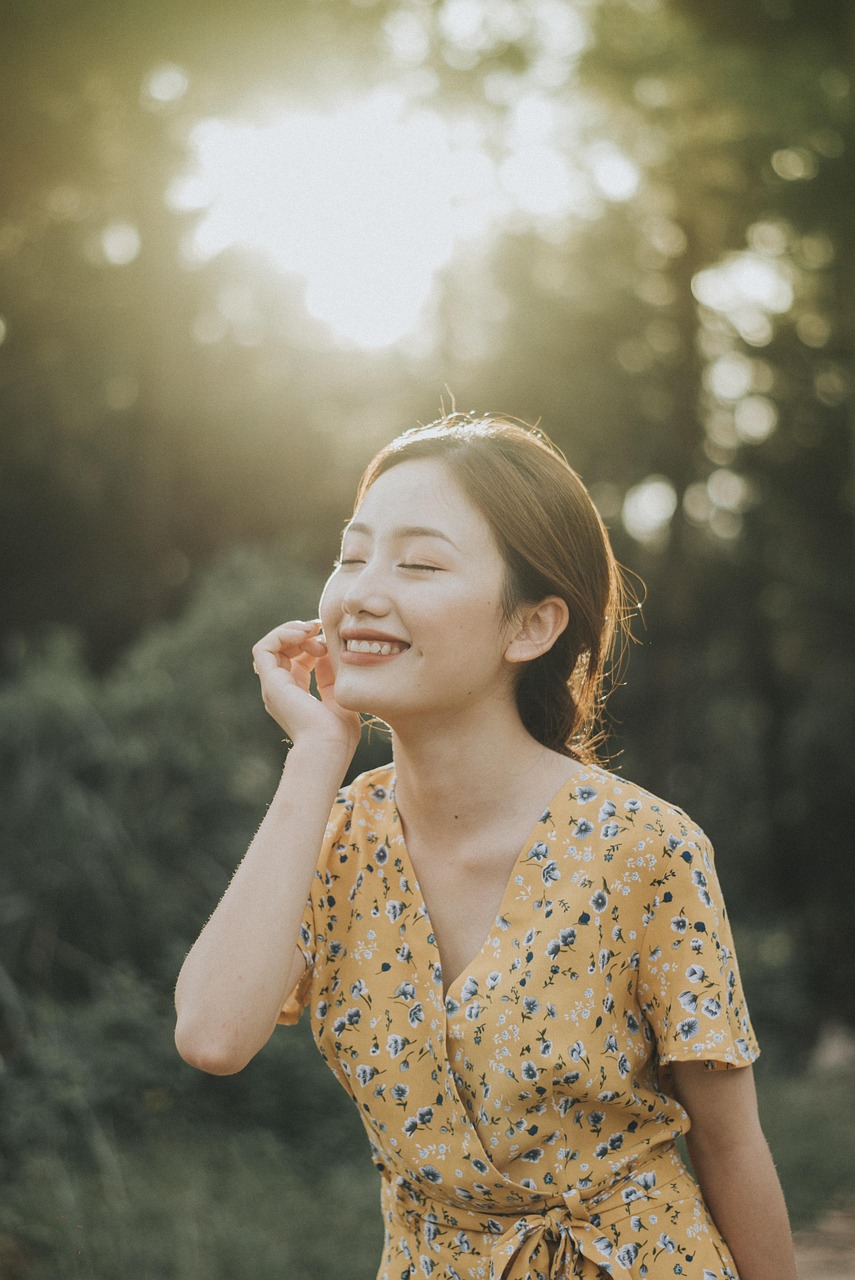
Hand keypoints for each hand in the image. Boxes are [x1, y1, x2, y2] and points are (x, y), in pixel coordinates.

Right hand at [251, 620, 360, 759]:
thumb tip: (326, 650)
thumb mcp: (339, 695)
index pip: (298, 659)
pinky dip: (281, 635)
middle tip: (321, 631)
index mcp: (296, 695)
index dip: (312, 643)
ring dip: (292, 631)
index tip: (330, 639)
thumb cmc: (339, 733)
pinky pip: (263, 648)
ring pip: (270, 646)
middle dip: (302, 634)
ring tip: (312, 630)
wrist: (329, 749)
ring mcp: (273, 687)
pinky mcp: (271, 683)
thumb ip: (330, 673)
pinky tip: (303, 634)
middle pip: (283, 650)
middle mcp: (281, 690)